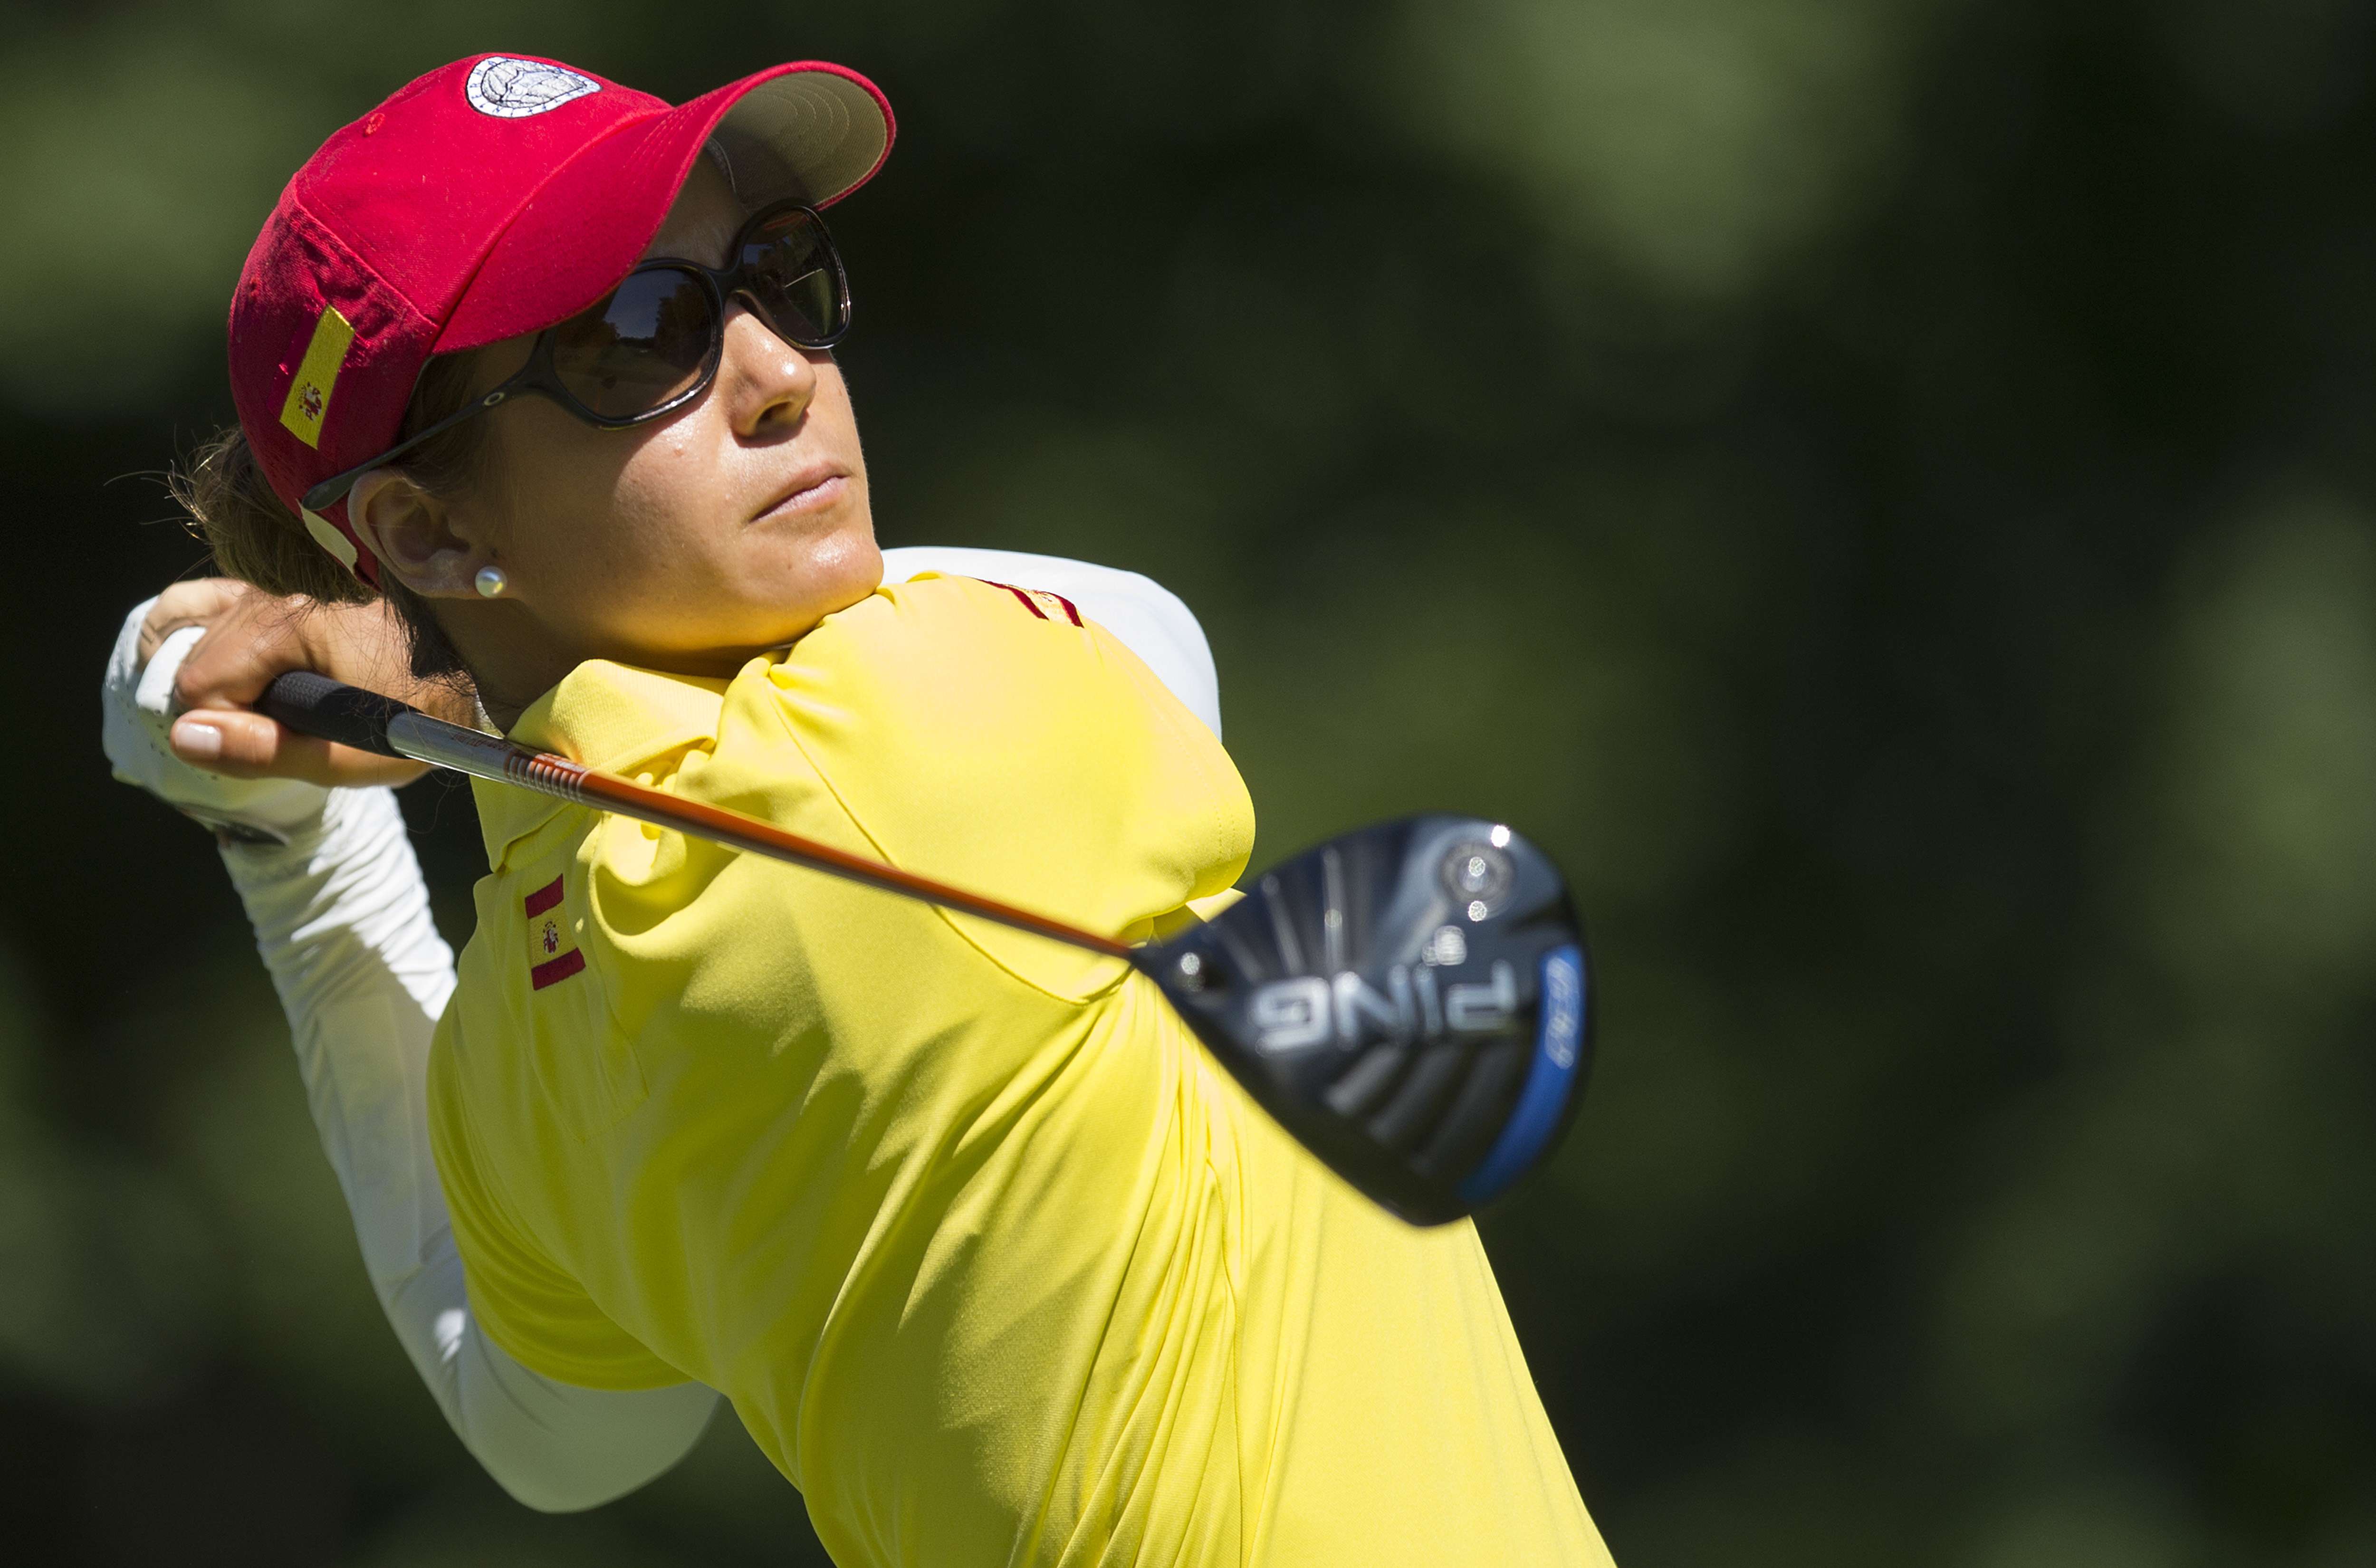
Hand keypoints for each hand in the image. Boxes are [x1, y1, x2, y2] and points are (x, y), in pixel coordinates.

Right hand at [143, 580, 472, 788]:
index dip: (229, 730)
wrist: (472, 670)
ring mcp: (273, 587)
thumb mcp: (352, 753)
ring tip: (276, 704)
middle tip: (287, 727)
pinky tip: (233, 673)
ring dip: (221, 679)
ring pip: (196, 635)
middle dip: (225, 706)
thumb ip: (268, 749)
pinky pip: (204, 604)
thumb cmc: (420, 715)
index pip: (199, 687)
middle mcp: (275, 595)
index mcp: (291, 626)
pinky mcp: (277, 589)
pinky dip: (205, 639)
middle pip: (194, 660)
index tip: (278, 743)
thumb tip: (184, 737)